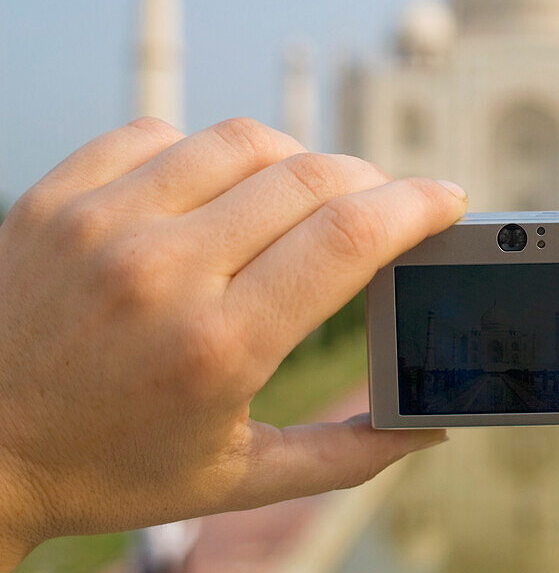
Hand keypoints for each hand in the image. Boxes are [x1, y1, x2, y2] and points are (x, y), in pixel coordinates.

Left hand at [0, 118, 466, 568]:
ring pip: (244, 141)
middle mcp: (163, 273)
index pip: (348, 237)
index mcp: (219, 349)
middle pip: (312, 178)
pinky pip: (163, 133)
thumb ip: (345, 456)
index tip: (445, 200)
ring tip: (304, 196)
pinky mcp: (60, 197)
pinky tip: (216, 191)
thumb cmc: (108, 468)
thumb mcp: (235, 479)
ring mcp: (104, 224)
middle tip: (384, 206)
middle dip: (373, 183)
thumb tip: (429, 427)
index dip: (416, 205)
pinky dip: (210, 154)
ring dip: (298, 161)